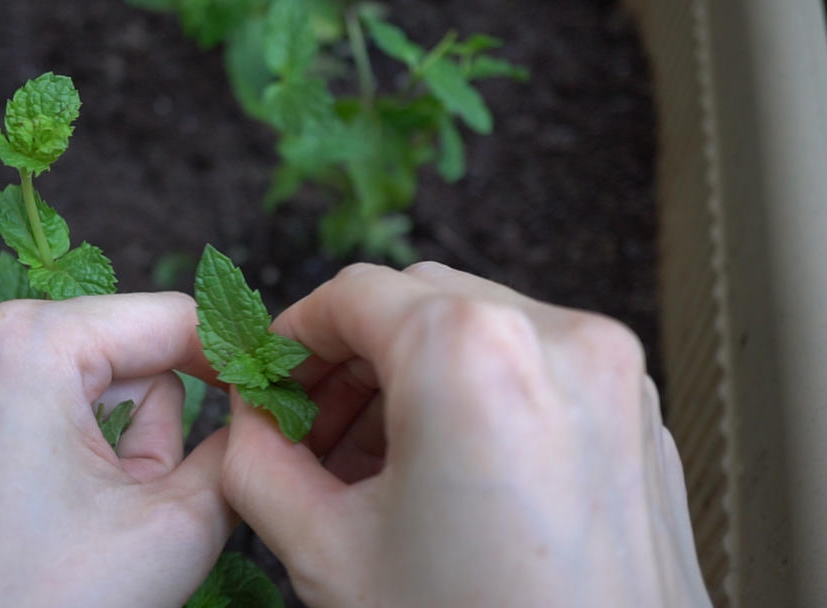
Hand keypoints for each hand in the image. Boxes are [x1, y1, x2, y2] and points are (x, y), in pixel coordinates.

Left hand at [0, 294, 231, 607]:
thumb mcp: (174, 525)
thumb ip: (237, 451)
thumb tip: (261, 416)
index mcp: (27, 344)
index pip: (168, 318)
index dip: (231, 358)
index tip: (273, 397)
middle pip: (126, 357)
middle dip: (157, 429)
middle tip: (144, 508)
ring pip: (87, 392)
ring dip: (118, 452)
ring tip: (96, 528)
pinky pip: (42, 419)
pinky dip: (76, 461)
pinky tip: (63, 525)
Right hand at [221, 262, 710, 606]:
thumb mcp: (327, 555)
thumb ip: (259, 464)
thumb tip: (251, 422)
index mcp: (474, 356)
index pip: (354, 295)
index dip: (294, 336)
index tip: (272, 380)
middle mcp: (559, 342)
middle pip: (418, 301)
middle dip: (352, 358)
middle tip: (312, 429)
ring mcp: (614, 378)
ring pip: (481, 328)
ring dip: (413, 376)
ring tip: (374, 462)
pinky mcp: (639, 420)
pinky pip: (538, 369)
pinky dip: (479, 395)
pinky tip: (444, 473)